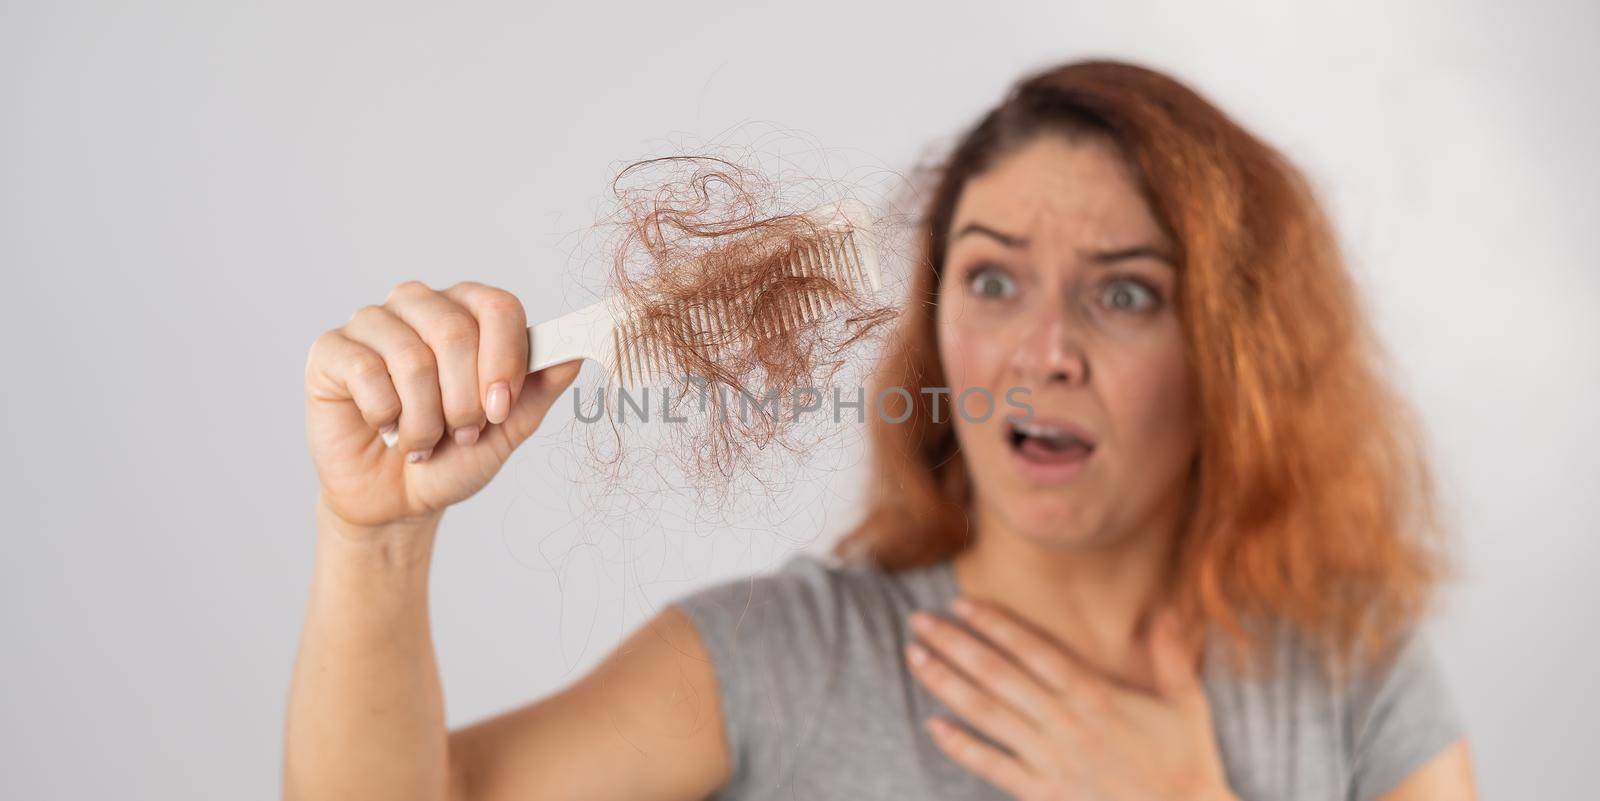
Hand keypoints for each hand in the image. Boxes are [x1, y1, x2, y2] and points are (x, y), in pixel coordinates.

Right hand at [304, 280, 581, 528]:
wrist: (398, 500)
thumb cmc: (453, 456)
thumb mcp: (508, 429)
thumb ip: (539, 388)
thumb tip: (574, 353)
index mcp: (468, 311)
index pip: (499, 306)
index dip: (505, 360)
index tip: (501, 410)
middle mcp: (420, 304)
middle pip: (456, 331)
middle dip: (465, 401)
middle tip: (462, 433)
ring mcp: (373, 323)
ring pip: (412, 357)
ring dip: (425, 419)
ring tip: (422, 441)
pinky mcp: (331, 350)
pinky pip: (366, 372)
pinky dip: (386, 416)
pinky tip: (385, 428)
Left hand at [905, 599, 1235, 800]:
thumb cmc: (1186, 762)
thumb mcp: (1186, 703)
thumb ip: (1171, 653)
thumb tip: (1170, 607)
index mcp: (1095, 694)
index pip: (1033, 649)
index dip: (993, 623)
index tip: (961, 603)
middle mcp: (1065, 722)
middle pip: (997, 674)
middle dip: (954, 643)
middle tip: (918, 620)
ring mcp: (1050, 758)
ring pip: (986, 713)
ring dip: (946, 683)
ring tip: (915, 658)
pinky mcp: (1043, 792)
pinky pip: (993, 765)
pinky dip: (961, 746)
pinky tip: (933, 726)